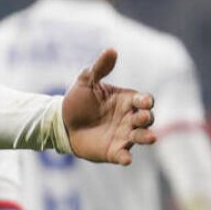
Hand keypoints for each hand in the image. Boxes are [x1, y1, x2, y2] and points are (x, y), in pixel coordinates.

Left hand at [62, 49, 155, 164]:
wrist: (60, 123)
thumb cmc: (77, 101)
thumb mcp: (86, 81)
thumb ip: (100, 68)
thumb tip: (111, 50)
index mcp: (126, 101)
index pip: (143, 100)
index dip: (145, 101)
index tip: (143, 101)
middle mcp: (129, 119)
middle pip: (146, 119)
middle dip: (147, 118)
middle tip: (142, 117)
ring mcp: (122, 136)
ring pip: (140, 137)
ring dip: (146, 137)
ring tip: (150, 138)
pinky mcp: (112, 151)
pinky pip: (123, 155)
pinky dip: (126, 157)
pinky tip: (126, 159)